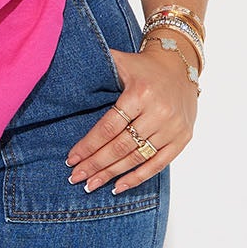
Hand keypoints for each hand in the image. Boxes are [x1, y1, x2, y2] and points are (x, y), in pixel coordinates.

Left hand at [64, 44, 197, 194]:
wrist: (181, 66)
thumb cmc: (145, 67)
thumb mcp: (121, 61)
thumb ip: (97, 67)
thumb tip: (63, 72)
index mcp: (140, 93)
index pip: (109, 127)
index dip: (89, 146)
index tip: (71, 159)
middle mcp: (159, 112)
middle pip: (121, 145)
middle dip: (96, 164)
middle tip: (76, 177)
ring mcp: (172, 127)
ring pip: (137, 157)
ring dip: (112, 173)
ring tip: (92, 184)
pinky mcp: (183, 138)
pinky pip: (159, 164)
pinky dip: (138, 177)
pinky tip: (119, 187)